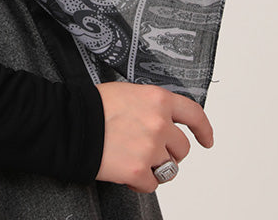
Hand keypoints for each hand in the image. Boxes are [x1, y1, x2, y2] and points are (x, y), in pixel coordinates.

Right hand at [95, 81, 213, 192]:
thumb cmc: (94, 106)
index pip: (194, 114)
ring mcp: (151, 149)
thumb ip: (150, 105)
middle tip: (149, 150)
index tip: (206, 139)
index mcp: (157, 100)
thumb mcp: (128, 93)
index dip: (203, 129)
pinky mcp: (139, 171)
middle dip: (169, 152)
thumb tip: (162, 119)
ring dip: (155, 167)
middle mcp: (159, 124)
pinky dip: (140, 181)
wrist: (72, 124)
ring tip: (134, 158)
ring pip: (169, 168)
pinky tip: (126, 170)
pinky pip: (152, 184)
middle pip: (182, 147)